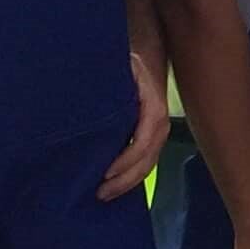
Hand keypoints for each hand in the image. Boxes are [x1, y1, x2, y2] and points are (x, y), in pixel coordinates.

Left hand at [98, 55, 171, 200]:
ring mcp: (158, 132)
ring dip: (128, 182)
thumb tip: (90, 106)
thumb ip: (113, 85)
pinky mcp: (152, 136)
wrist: (150, 54)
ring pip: (148, 164)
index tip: (105, 172)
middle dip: (125, 180)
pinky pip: (146, 160)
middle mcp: (159, 124)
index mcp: (153, 109)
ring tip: (104, 193)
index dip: (125, 160)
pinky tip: (115, 184)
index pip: (142, 142)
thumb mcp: (124, 66)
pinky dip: (131, 175)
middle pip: (147, 160)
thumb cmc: (132, 61)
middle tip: (100, 193)